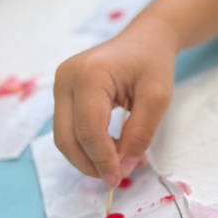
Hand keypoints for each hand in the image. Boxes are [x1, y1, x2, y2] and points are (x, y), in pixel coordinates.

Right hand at [53, 17, 176, 185]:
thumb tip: (123, 169)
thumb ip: (140, 134)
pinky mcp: (63, 92)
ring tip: (121, 161)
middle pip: (67, 137)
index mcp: (89, 74)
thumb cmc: (153, 62)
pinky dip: (88, 144)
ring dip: (89, 157)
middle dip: (90, 163)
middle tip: (117, 177)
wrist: (146, 39)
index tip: (119, 178)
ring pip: (64, 136)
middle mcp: (66, 78)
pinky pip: (69, 127)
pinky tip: (113, 148)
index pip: (89, 130)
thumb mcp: (157, 98)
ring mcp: (60, 84)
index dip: (102, 159)